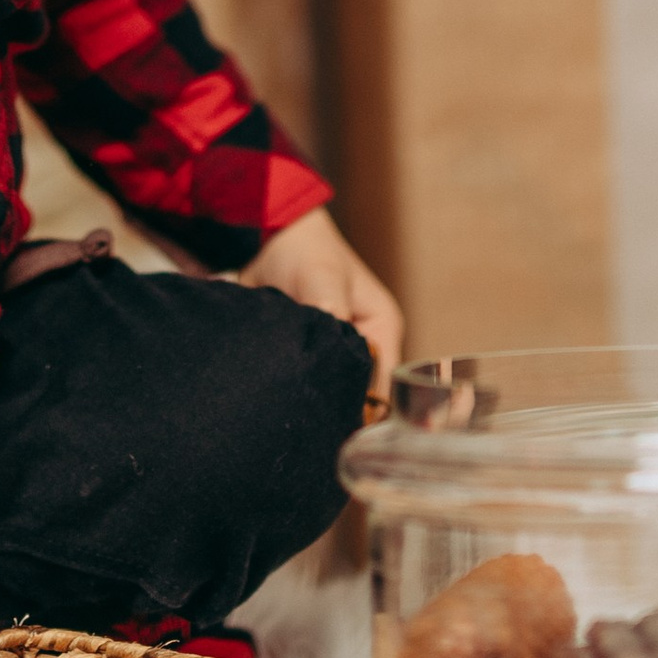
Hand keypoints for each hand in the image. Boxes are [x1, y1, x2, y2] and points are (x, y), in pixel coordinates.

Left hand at [244, 205, 404, 416]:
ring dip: (312, 393)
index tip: (332, 421)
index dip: (361, 406)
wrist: (273, 236)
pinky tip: (279, 394)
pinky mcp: (312, 351)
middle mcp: (366, 344)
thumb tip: (331, 344)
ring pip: (331, 386)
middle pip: (357, 391)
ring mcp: (338, 349)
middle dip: (333, 403)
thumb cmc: (308, 252)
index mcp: (382, 329)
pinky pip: (309, 377)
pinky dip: (296, 383)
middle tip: (304, 418)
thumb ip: (329, 309)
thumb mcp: (322, 277)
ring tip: (290, 408)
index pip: (383, 384)